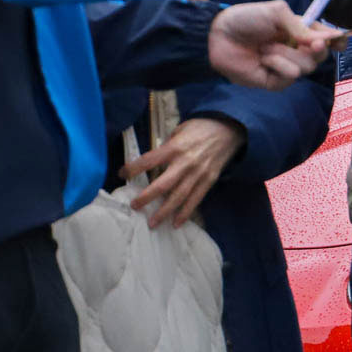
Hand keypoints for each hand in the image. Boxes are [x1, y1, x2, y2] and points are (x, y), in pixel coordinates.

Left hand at [122, 117, 244, 228]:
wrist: (229, 129)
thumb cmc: (201, 127)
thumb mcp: (180, 130)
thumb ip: (167, 146)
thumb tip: (154, 160)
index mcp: (176, 147)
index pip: (149, 160)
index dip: (134, 168)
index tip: (122, 174)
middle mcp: (186, 162)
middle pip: (163, 184)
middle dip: (147, 197)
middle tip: (134, 206)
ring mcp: (198, 173)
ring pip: (179, 196)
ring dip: (165, 211)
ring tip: (152, 223)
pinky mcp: (209, 180)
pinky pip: (196, 199)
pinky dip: (186, 212)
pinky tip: (176, 223)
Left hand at [209, 0, 330, 89]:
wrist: (219, 37)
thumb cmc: (246, 19)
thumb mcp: (276, 12)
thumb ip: (301, 25)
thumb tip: (322, 40)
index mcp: (298, 30)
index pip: (325, 37)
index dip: (336, 39)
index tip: (341, 39)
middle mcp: (295, 49)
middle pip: (321, 55)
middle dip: (319, 48)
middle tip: (315, 42)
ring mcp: (285, 66)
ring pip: (307, 66)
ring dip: (288, 54)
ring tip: (267, 47)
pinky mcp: (275, 81)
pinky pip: (290, 76)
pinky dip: (278, 65)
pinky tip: (264, 60)